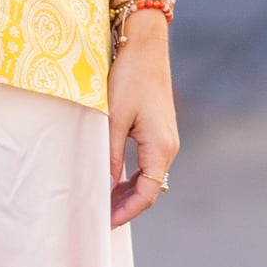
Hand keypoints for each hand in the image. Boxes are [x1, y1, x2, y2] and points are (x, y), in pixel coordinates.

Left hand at [107, 17, 177, 227]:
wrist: (145, 44)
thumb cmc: (129, 78)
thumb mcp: (113, 119)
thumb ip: (109, 156)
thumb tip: (104, 187)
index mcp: (161, 147)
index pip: (147, 194)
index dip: (126, 212)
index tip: (104, 222)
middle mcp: (169, 146)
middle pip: (150, 189)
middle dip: (125, 205)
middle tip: (98, 215)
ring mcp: (166, 138)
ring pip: (149, 177)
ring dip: (127, 191)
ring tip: (102, 200)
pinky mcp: (159, 130)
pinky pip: (147, 163)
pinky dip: (131, 176)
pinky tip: (112, 178)